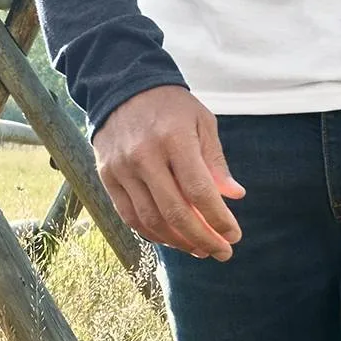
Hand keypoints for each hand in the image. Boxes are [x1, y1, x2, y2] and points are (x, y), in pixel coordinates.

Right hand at [93, 84, 244, 260]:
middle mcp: (144, 156)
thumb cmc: (170, 107)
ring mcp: (121, 168)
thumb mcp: (201, 122)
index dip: (218, 219)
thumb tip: (234, 195)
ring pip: (150, 220)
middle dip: (203, 238)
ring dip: (178, 241)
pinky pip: (129, 215)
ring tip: (199, 249)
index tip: (234, 235)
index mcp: (174, 138)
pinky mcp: (106, 176)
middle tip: (222, 252)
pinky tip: (171, 238)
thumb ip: (216, 161)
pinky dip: (151, 233)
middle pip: (175, 212)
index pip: (199, 190)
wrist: (122, 88)